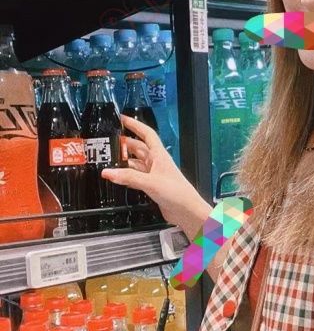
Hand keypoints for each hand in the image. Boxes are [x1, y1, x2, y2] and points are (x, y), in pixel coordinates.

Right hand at [101, 114, 210, 234]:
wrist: (187, 211)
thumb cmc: (178, 193)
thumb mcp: (150, 182)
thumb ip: (129, 177)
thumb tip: (108, 172)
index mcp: (159, 155)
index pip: (146, 134)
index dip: (135, 125)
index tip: (122, 119)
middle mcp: (156, 163)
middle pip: (138, 148)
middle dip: (124, 144)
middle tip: (108, 142)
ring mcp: (154, 174)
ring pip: (135, 164)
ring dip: (123, 162)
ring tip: (108, 160)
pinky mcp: (152, 186)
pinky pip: (135, 177)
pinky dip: (126, 176)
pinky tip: (118, 178)